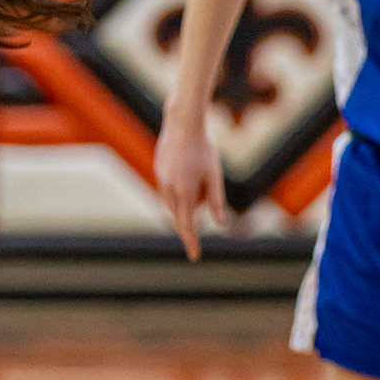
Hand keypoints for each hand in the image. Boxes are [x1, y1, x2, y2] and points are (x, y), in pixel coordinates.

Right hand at [154, 114, 227, 260]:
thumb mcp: (214, 175)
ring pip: (173, 202)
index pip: (187, 225)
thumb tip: (221, 224)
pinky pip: (168, 190)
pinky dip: (180, 189)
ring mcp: (160, 179)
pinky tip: (188, 169)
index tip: (195, 256)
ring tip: (199, 173)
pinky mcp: (158, 171)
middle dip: (195, 208)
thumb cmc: (203, 148)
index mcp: (184, 192)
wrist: (182, 123)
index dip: (191, 241)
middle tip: (207, 183)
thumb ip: (216, 200)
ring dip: (187, 199)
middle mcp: (168, 189)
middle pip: (182, 213)